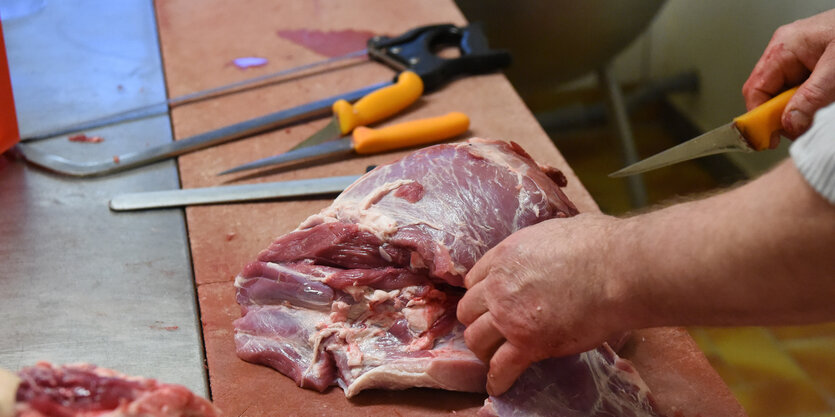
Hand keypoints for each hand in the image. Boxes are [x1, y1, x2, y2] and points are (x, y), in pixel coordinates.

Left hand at [456, 213, 633, 395]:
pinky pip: (500, 367)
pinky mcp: (528, 343)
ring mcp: (510, 316)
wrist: (617, 270)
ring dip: (484, 350)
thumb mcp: (555, 230)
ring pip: (476, 339)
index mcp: (505, 256)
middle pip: (468, 310)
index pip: (474, 279)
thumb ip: (540, 244)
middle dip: (477, 320)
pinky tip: (498, 385)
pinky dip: (498, 379)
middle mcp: (499, 286)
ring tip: (493, 357)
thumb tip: (552, 245)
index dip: (481, 293)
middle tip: (490, 330)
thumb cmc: (599, 245)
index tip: (488, 303)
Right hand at [742, 9, 834, 139]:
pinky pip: (806, 92)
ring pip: (789, 96)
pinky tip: (827, 102)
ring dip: (803, 110)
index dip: (759, 117)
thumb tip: (789, 124)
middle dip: (785, 115)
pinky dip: (815, 104)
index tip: (768, 139)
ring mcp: (802, 59)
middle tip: (803, 127)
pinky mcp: (817, 66)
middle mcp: (788, 53)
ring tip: (823, 109)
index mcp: (784, 48)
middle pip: (770, 95)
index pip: (756, 89)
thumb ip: (811, 98)